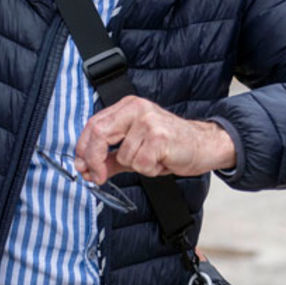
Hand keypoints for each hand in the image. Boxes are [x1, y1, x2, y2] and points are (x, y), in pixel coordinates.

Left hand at [75, 96, 235, 183]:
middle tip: (96, 177)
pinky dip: (149, 170)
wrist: (203, 145)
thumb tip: (87, 170)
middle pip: (99, 134)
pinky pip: (141, 164)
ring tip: (153, 160)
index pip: (93, 124)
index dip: (83, 149)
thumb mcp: (135, 150)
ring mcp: (149, 121)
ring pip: (124, 155)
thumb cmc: (170, 145)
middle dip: (94, 160)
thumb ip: (110, 158)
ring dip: (136, 167)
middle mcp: (136, 109)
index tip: (82, 168)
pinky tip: (161, 162)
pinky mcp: (160, 137)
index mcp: (127, 107)